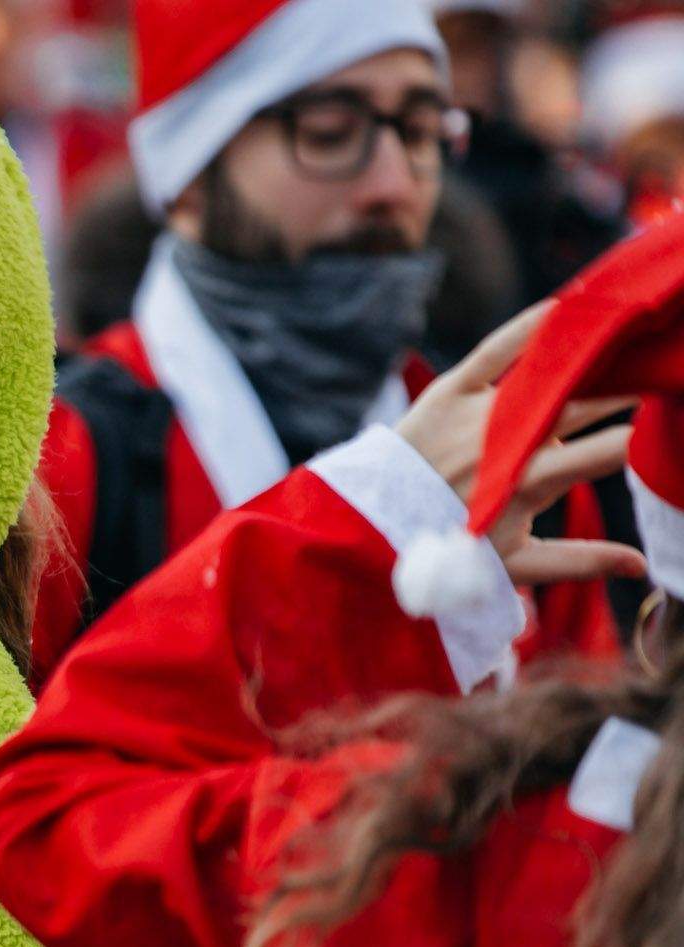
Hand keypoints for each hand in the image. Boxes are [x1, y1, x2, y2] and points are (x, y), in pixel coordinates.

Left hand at [396, 303, 644, 588]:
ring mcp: (477, 414)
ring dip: (594, 352)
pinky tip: (567, 307)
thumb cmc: (447, 551)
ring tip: (632, 331)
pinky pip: (493, 351)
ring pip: (548, 374)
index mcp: (530, 484)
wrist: (367, 528)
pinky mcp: (447, 392)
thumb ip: (581, 560)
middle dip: (632, 383)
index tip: (669, 424)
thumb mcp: (513, 565)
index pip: (608, 452)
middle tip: (665, 365)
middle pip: (587, 402)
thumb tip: (642, 566)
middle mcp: (507, 443)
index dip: (645, 436)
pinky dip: (529, 327)